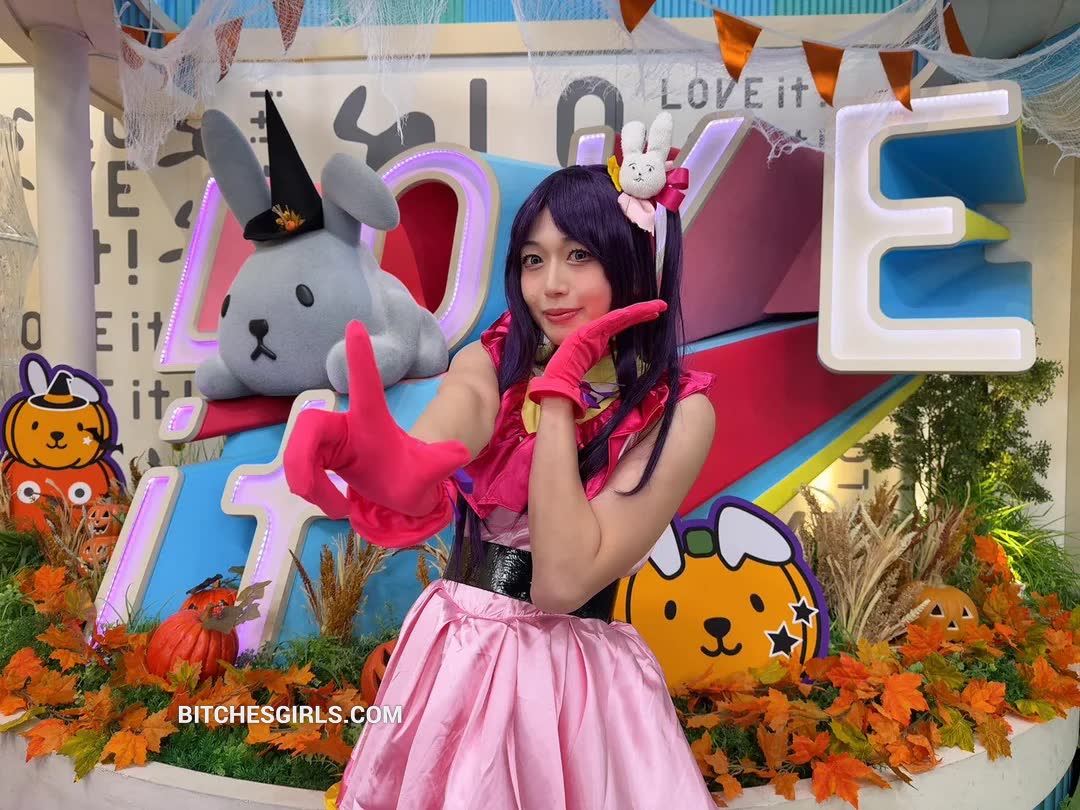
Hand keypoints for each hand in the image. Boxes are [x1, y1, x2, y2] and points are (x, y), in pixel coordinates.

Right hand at [284, 320, 469, 519]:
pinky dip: (310, 492)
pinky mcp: (317, 457)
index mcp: (373, 419)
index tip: (356, 325)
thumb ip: (442, 462)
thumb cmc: (412, 476)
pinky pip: (298, 471)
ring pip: (298, 453)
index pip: (366, 384)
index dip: (360, 358)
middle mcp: (348, 425)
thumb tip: (460, 451)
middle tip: (306, 489)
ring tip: (336, 508)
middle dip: (300, 458)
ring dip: (308, 484)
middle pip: (308, 426)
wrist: (399, 493)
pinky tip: (334, 507)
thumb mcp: (430, 473)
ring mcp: (329, 442)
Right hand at [526, 300, 665, 416]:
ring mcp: (595, 327)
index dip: (639, 316)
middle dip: (644, 310)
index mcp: (601, 334)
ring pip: (622, 315)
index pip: (623, 322)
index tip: (655, 314)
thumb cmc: (573, 369)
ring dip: (640, 311)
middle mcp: (599, 327)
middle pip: (625, 316)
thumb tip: (612, 351)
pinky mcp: (591, 330)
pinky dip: (626, 315)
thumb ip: (603, 351)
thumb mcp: (594, 358)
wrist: (561, 374)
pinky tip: (638, 312)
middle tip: (662, 305)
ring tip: (657, 307)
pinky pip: (612, 321)